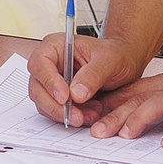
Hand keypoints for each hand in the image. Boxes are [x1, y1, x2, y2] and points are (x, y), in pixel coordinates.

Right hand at [26, 32, 147, 126]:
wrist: (125, 66)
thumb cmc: (116, 55)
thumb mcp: (110, 60)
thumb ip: (93, 74)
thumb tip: (76, 93)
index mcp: (56, 46)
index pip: (40, 62)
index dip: (49, 81)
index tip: (64, 97)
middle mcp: (49, 64)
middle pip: (37, 87)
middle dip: (55, 105)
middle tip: (76, 116)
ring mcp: (51, 82)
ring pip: (43, 103)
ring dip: (64, 114)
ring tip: (91, 114)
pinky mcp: (57, 98)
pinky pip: (54, 112)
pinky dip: (69, 117)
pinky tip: (89, 114)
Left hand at [72, 60, 162, 148]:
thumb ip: (155, 104)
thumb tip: (123, 120)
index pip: (129, 94)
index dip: (106, 107)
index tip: (86, 121)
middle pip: (139, 100)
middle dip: (115, 116)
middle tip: (96, 132)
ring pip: (161, 105)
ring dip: (141, 119)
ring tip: (126, 135)